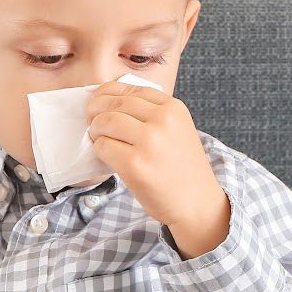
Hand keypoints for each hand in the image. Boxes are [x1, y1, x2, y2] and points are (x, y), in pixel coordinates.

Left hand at [85, 79, 230, 257]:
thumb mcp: (177, 129)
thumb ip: (151, 113)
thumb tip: (108, 102)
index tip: (100, 104)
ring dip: (96, 131)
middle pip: (114, 103)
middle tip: (93, 123)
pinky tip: (108, 157)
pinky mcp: (134, 164)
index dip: (107, 94)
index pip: (129, 89)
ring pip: (105, 122)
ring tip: (100, 140)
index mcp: (173, 108)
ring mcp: (149, 142)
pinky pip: (103, 146)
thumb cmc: (182, 168)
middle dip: (96, 111)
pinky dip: (100, 150)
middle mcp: (162, 120)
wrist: (197, 203)